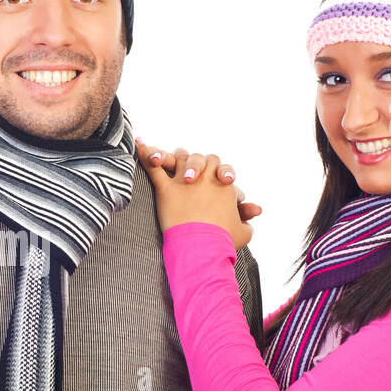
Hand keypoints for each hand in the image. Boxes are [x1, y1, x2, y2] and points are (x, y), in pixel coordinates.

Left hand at [138, 144, 253, 248]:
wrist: (203, 247)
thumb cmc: (223, 241)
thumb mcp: (243, 233)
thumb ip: (246, 222)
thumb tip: (250, 220)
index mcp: (224, 185)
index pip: (223, 169)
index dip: (223, 174)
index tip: (222, 182)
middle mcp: (205, 178)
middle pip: (201, 158)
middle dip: (197, 163)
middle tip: (192, 176)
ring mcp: (185, 181)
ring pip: (179, 158)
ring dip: (171, 156)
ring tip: (159, 157)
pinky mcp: (166, 190)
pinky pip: (153, 169)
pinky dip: (146, 155)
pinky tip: (139, 144)